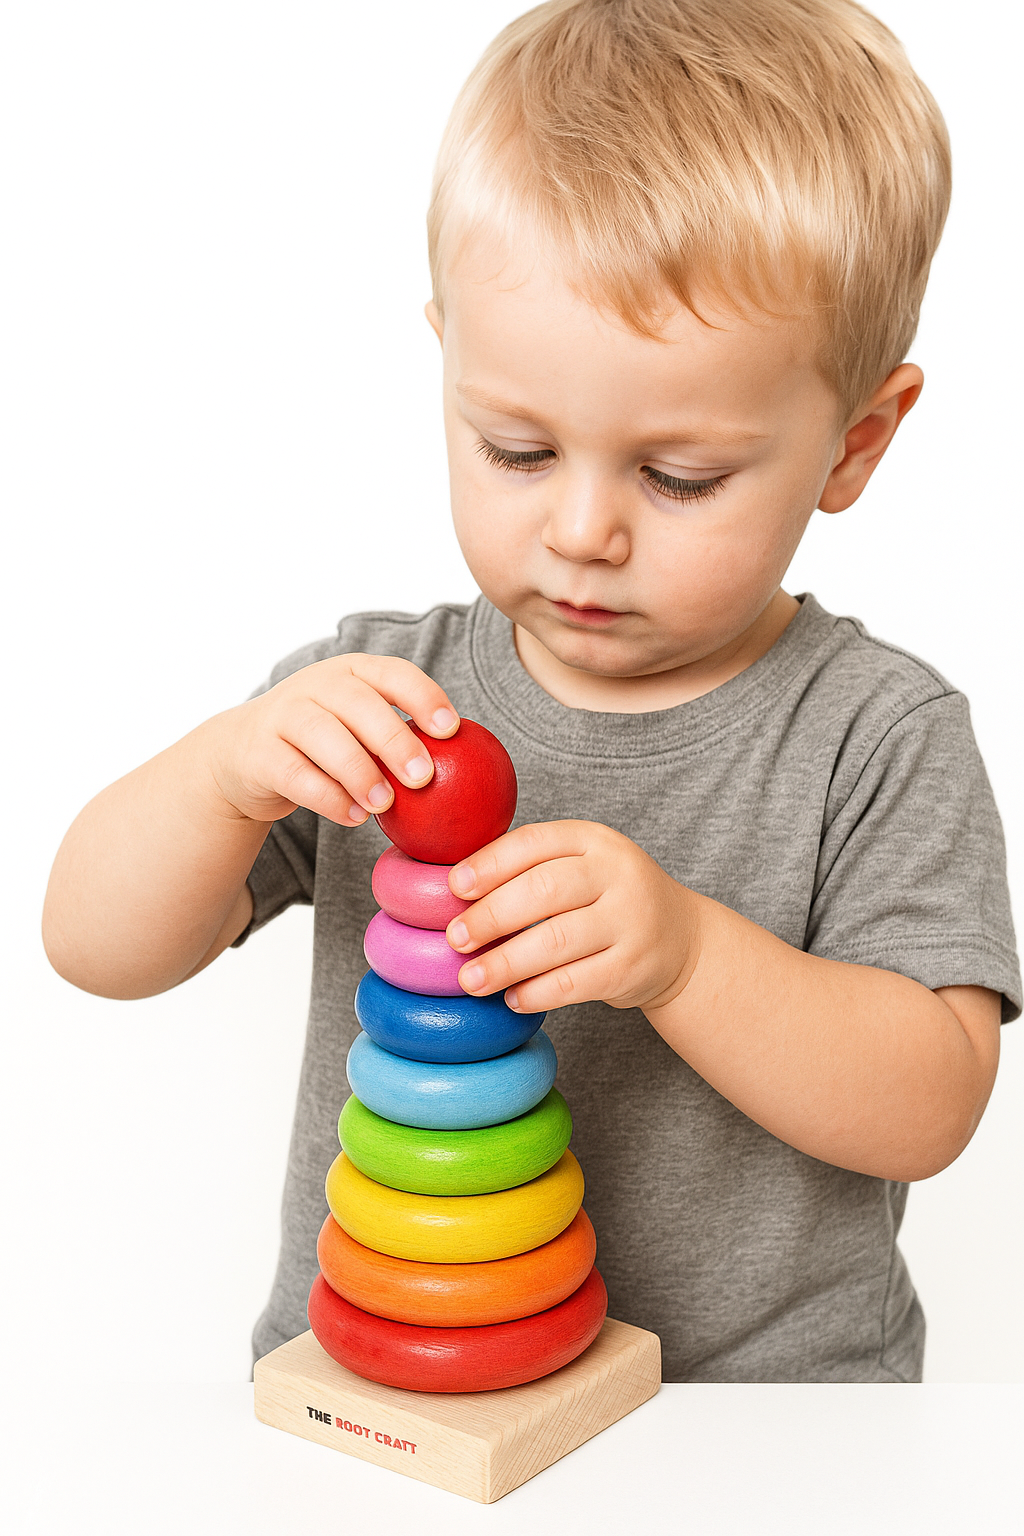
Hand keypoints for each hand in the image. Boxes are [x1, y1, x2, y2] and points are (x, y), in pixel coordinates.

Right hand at [203, 653, 459, 824]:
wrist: (243, 755)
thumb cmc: (323, 744)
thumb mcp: (359, 729)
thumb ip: (399, 739)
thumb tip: (467, 772)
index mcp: (353, 672)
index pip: (393, 673)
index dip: (423, 697)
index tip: (451, 730)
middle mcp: (317, 685)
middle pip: (358, 703)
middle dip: (395, 739)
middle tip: (424, 777)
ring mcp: (283, 715)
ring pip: (323, 736)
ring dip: (359, 771)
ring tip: (386, 804)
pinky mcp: (259, 753)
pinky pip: (295, 774)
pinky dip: (328, 798)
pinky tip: (354, 817)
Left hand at [444, 820, 700, 1013]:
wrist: (682, 940)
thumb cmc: (608, 899)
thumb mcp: (582, 865)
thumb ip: (531, 868)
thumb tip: (453, 889)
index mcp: (594, 840)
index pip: (535, 843)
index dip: (490, 864)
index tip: (453, 888)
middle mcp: (618, 874)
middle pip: (543, 891)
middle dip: (491, 917)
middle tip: (455, 940)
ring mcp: (631, 921)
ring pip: (557, 942)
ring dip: (505, 963)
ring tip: (471, 980)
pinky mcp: (633, 967)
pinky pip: (575, 982)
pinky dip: (537, 993)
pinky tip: (512, 998)